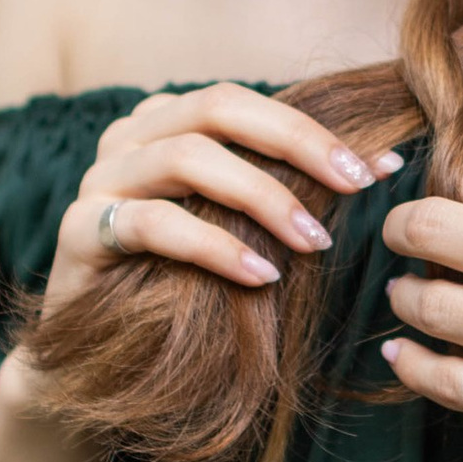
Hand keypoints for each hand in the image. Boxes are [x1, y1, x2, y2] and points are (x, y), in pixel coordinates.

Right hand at [0, 88, 402, 461]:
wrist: (97, 359)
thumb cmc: (181, 286)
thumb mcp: (241, 230)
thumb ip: (290, 189)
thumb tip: (384, 163)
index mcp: (165, 122)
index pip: (243, 102)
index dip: (312, 129)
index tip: (375, 168)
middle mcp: (128, 138)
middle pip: (216, 107)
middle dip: (295, 142)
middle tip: (354, 186)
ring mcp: (98, 180)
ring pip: (185, 157)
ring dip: (262, 196)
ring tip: (314, 241)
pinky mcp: (78, 232)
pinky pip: (152, 223)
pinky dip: (213, 245)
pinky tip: (258, 276)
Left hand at [378, 152, 462, 461]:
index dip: (451, 191)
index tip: (444, 207)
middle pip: (433, 226)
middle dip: (403, 230)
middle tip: (399, 241)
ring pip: (429, 303)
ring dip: (405, 298)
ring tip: (407, 298)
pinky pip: (445, 380)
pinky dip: (414, 365)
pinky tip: (406, 356)